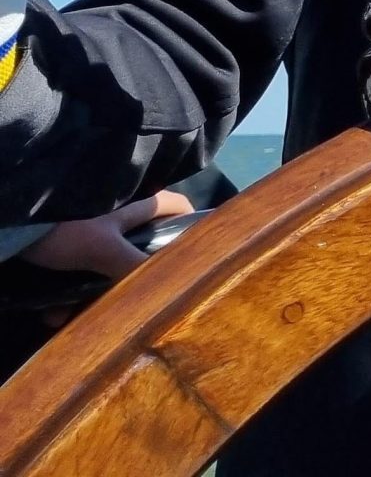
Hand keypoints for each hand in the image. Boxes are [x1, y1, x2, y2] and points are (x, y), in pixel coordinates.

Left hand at [22, 189, 195, 328]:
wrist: (8, 227)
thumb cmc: (63, 228)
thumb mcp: (102, 247)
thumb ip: (133, 266)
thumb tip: (168, 290)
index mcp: (132, 208)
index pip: (174, 206)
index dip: (190, 222)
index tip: (197, 250)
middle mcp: (116, 221)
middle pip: (140, 250)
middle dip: (132, 282)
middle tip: (133, 305)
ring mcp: (90, 238)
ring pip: (105, 272)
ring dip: (90, 299)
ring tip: (72, 319)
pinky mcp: (65, 253)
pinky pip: (75, 280)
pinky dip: (64, 299)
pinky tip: (51, 316)